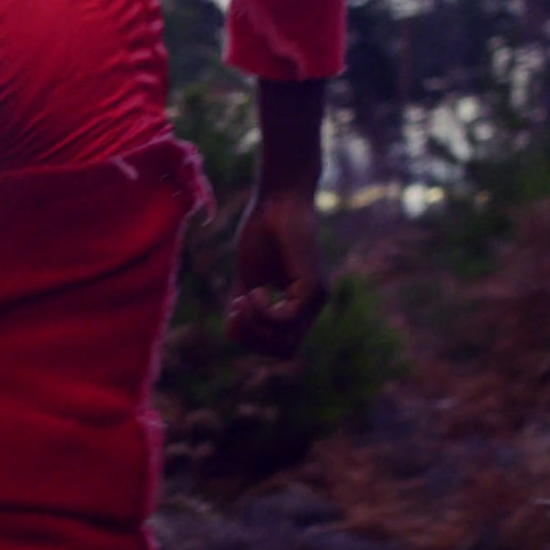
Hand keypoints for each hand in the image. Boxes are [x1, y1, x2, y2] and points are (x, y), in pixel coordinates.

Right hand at [227, 190, 329, 357]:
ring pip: (285, 343)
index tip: (234, 309)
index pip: (280, 346)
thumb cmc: (262, 229)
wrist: (277, 198)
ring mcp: (316, 298)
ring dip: (255, 327)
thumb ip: (246, 304)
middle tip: (235, 308)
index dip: (252, 338)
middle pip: (283, 352)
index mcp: (298, 304)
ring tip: (243, 298)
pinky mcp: (313, 287)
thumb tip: (235, 330)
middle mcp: (312, 306)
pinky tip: (252, 290)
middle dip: (251, 339)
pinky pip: (285, 321)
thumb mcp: (249, 275)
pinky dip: (262, 312)